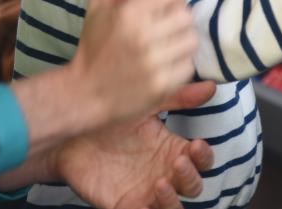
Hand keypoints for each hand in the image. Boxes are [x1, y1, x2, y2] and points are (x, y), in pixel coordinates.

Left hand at [56, 85, 215, 208]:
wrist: (69, 133)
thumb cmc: (108, 117)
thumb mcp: (144, 104)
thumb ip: (177, 97)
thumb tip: (211, 86)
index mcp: (170, 149)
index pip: (201, 160)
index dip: (204, 156)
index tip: (197, 145)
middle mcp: (163, 172)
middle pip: (193, 186)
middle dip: (190, 177)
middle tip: (178, 162)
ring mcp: (145, 192)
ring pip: (173, 208)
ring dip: (172, 201)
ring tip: (160, 184)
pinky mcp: (125, 205)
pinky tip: (144, 199)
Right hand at [70, 0, 198, 125]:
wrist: (84, 92)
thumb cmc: (93, 46)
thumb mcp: (98, 6)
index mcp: (128, 13)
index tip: (166, 4)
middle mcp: (143, 37)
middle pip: (186, 16)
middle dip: (179, 18)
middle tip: (168, 25)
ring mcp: (153, 63)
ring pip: (190, 40)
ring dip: (182, 40)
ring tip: (168, 44)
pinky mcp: (161, 86)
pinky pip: (187, 66)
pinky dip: (180, 63)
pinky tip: (165, 63)